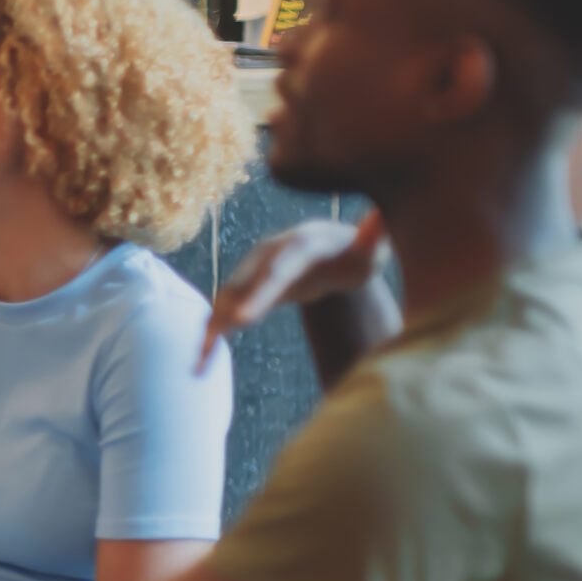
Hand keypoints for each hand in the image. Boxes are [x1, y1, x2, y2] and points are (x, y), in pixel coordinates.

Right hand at [199, 214, 386, 369]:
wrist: (329, 252)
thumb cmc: (354, 255)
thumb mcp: (369, 249)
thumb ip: (374, 237)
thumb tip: (380, 217)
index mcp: (302, 244)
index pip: (279, 266)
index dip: (260, 290)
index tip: (245, 318)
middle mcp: (269, 253)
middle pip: (245, 282)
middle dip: (229, 309)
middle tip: (215, 335)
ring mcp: (253, 270)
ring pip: (228, 298)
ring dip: (213, 326)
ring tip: (201, 359)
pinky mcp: (246, 289)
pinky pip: (224, 312)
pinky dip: (212, 335)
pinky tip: (202, 363)